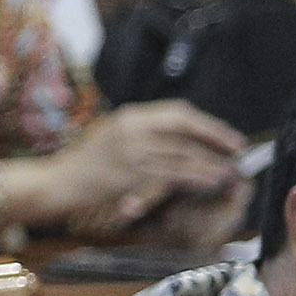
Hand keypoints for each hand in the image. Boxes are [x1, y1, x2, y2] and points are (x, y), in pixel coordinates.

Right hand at [17, 99, 249, 232]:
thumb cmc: (84, 166)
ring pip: (182, 153)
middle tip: (237, 148)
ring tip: (229, 171)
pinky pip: (172, 173)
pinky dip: (196, 177)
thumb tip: (178, 140)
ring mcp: (131, 150)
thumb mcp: (112, 139)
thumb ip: (141, 134)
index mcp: (130, 116)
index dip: (205, 122)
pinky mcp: (130, 173)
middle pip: (184, 127)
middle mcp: (132, 127)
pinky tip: (210, 181)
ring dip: (210, 162)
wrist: (57, 183)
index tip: (224, 134)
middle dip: (215, 137)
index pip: (177, 111)